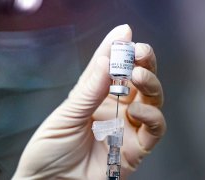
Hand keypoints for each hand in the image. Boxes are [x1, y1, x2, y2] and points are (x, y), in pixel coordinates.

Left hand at [12, 24, 165, 179]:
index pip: (108, 68)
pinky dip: (153, 117)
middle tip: (140, 51)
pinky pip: (154, 130)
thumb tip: (107, 60)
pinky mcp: (134, 149)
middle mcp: (113, 108)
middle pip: (136, 80)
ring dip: (150, 83)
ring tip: (138, 74)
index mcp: (93, 96)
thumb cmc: (50, 149)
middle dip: (142, 62)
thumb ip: (89, 91)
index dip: (116, 50)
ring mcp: (126, 127)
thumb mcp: (66, 116)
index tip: (124, 33)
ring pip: (151, 100)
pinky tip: (139, 110)